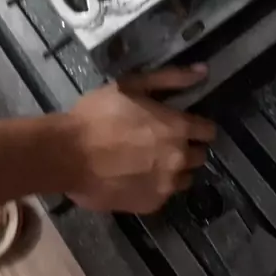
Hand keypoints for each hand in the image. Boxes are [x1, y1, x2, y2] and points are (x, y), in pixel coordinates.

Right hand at [67, 65, 214, 213]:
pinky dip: (154, 186)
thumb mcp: (131, 85)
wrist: (67, 154)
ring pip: (183, 178)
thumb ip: (171, 78)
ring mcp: (166, 186)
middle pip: (199, 156)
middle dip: (185, 148)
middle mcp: (179, 159)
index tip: (181, 124)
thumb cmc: (98, 114)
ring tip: (146, 162)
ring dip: (173, 169)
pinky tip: (133, 177)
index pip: (208, 131)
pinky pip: (163, 194)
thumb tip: (202, 70)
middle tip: (159, 141)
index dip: (197, 126)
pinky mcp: (151, 205)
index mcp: (178, 128)